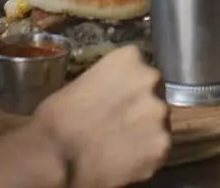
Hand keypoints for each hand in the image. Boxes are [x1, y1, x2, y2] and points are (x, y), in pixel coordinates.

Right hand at [38, 45, 169, 186]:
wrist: (56, 157)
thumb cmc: (56, 120)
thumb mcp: (77, 86)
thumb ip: (104, 83)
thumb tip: (110, 93)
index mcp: (128, 58)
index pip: (138, 67)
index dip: (127, 86)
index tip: (117, 98)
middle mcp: (150, 80)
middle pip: (153, 93)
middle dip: (140, 107)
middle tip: (118, 123)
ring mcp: (159, 113)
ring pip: (158, 122)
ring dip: (144, 131)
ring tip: (119, 144)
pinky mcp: (163, 145)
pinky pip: (157, 149)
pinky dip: (145, 156)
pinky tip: (123, 160)